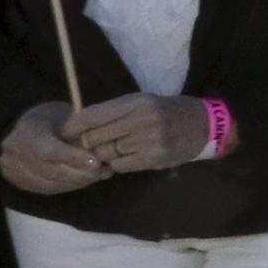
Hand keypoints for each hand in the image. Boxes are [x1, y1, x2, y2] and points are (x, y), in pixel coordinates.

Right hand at [0, 102, 109, 195]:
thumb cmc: (51, 119)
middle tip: (104, 171)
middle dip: (81, 173)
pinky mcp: (20, 183)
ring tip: (98, 175)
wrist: (22, 129)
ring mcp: (14, 170)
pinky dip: (69, 185)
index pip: (49, 151)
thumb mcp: (65, 117)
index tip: (96, 162)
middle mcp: (15, 153)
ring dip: (78, 182)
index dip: (73, 158)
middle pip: (52, 171)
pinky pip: (48, 189)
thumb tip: (101, 156)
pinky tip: (83, 179)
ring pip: (51, 183)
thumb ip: (79, 134)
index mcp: (26, 131)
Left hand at [70, 92, 217, 173]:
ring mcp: (149, 140)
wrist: (203, 125)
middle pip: (95, 138)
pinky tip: (128, 158)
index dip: (73, 127)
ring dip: (104, 155)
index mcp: (135, 101)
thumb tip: (76, 127)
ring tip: (113, 150)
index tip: (63, 133)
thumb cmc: (165, 112)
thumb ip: (112, 113)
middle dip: (88, 144)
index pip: (92, 115)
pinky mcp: (154, 158)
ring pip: (106, 154)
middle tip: (88, 146)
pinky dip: (118, 164)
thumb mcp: (140, 103)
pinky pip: (120, 165)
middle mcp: (141, 119)